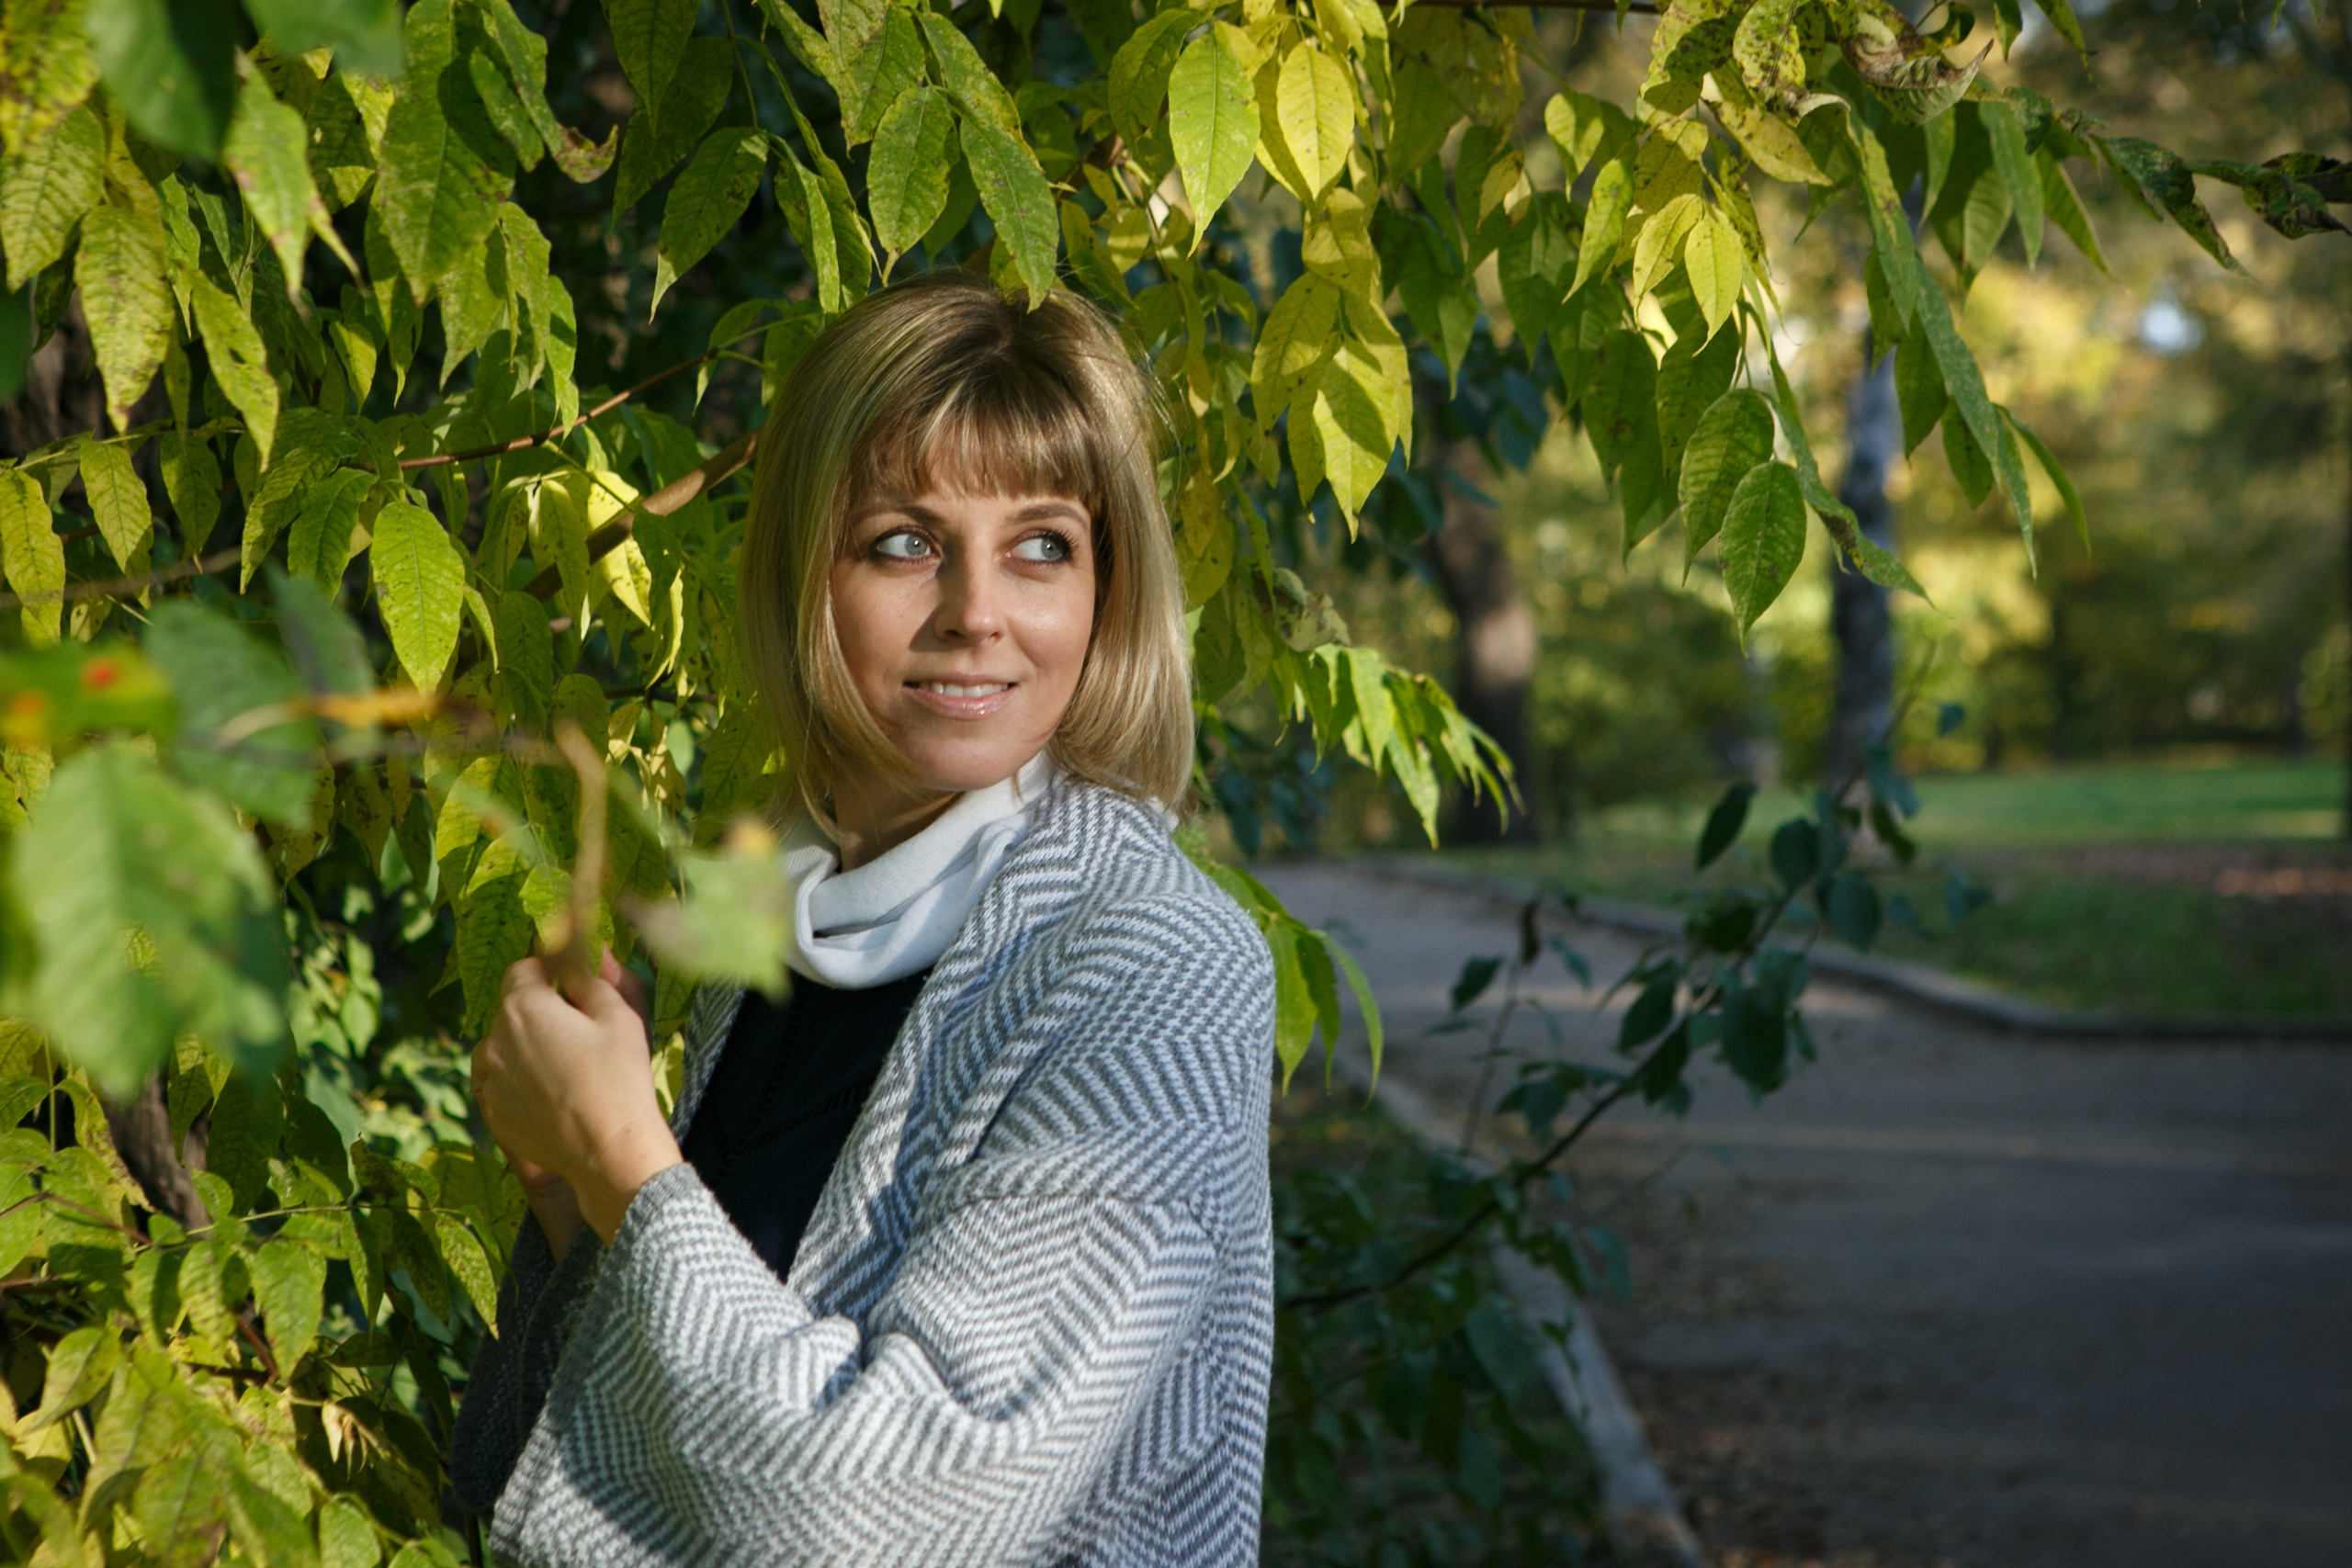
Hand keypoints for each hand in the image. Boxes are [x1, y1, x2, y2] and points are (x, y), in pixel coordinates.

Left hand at [472, 951, 681, 1245]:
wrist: (609, 1153)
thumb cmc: (620, 1078)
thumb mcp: (619, 1015)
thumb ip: (596, 975)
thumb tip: (594, 946)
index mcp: (523, 1006)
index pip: (525, 967)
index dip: (552, 973)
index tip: (575, 988)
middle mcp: (493, 1039)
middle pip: (512, 1009)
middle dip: (541, 1011)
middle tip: (582, 1035)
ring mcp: (488, 1080)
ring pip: (503, 1047)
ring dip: (525, 1047)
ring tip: (567, 1069)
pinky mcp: (492, 1113)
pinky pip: (500, 1083)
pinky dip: (519, 1082)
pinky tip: (554, 1095)